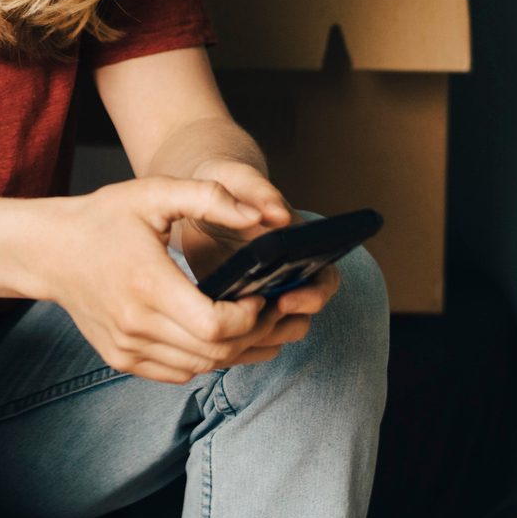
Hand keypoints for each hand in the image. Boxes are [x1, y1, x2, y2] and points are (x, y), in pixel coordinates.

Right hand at [41, 176, 295, 383]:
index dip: (250, 318)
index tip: (261, 295)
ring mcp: (127, 348)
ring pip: (200, 367)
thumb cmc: (104, 218)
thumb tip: (260, 215)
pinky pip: (179, 372)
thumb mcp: (154, 192)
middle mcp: (136, 325)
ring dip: (233, 351)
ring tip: (249, 322)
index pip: (215, 325)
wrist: (48, 252)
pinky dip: (204, 358)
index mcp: (148, 285)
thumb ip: (210, 196)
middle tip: (269, 311)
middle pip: (215, 352)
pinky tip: (214, 334)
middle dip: (253, 335)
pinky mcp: (122, 359)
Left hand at [175, 160, 344, 366]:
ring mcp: (260, 291)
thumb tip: (281, 216)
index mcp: (298, 243)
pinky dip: (233, 341)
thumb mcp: (235, 176)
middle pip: (302, 315)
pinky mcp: (233, 304)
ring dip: (257, 338)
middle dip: (283, 325)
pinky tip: (208, 338)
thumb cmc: (221, 178)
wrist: (191, 193)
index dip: (314, 296)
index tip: (285, 299)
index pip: (325, 278)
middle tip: (251, 323)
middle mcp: (286, 272)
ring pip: (273, 331)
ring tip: (227, 333)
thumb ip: (257, 190)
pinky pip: (243, 335)